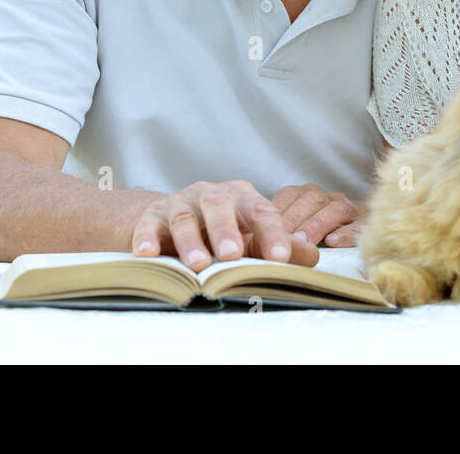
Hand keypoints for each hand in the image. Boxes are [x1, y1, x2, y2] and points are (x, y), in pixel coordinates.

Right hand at [130, 180, 319, 272]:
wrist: (172, 219)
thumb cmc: (221, 231)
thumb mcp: (251, 237)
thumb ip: (281, 247)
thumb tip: (313, 256)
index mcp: (241, 197)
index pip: (261, 211)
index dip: (272, 233)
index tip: (281, 256)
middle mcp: (211, 195)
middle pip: (219, 207)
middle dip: (226, 231)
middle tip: (233, 254)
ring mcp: (180, 203)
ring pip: (184, 218)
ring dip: (190, 241)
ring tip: (198, 265)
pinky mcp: (152, 215)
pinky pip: (147, 225)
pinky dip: (146, 238)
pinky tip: (147, 254)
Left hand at [272, 184, 363, 247]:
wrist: (354, 236)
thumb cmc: (313, 237)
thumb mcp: (295, 228)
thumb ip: (279, 230)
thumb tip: (253, 241)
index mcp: (308, 194)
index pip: (291, 194)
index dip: (279, 210)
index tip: (267, 228)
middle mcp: (328, 197)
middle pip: (312, 200)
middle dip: (296, 219)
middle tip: (283, 238)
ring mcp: (348, 209)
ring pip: (334, 210)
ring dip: (317, 226)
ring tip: (304, 243)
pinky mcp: (364, 223)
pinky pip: (357, 225)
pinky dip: (345, 233)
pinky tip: (332, 242)